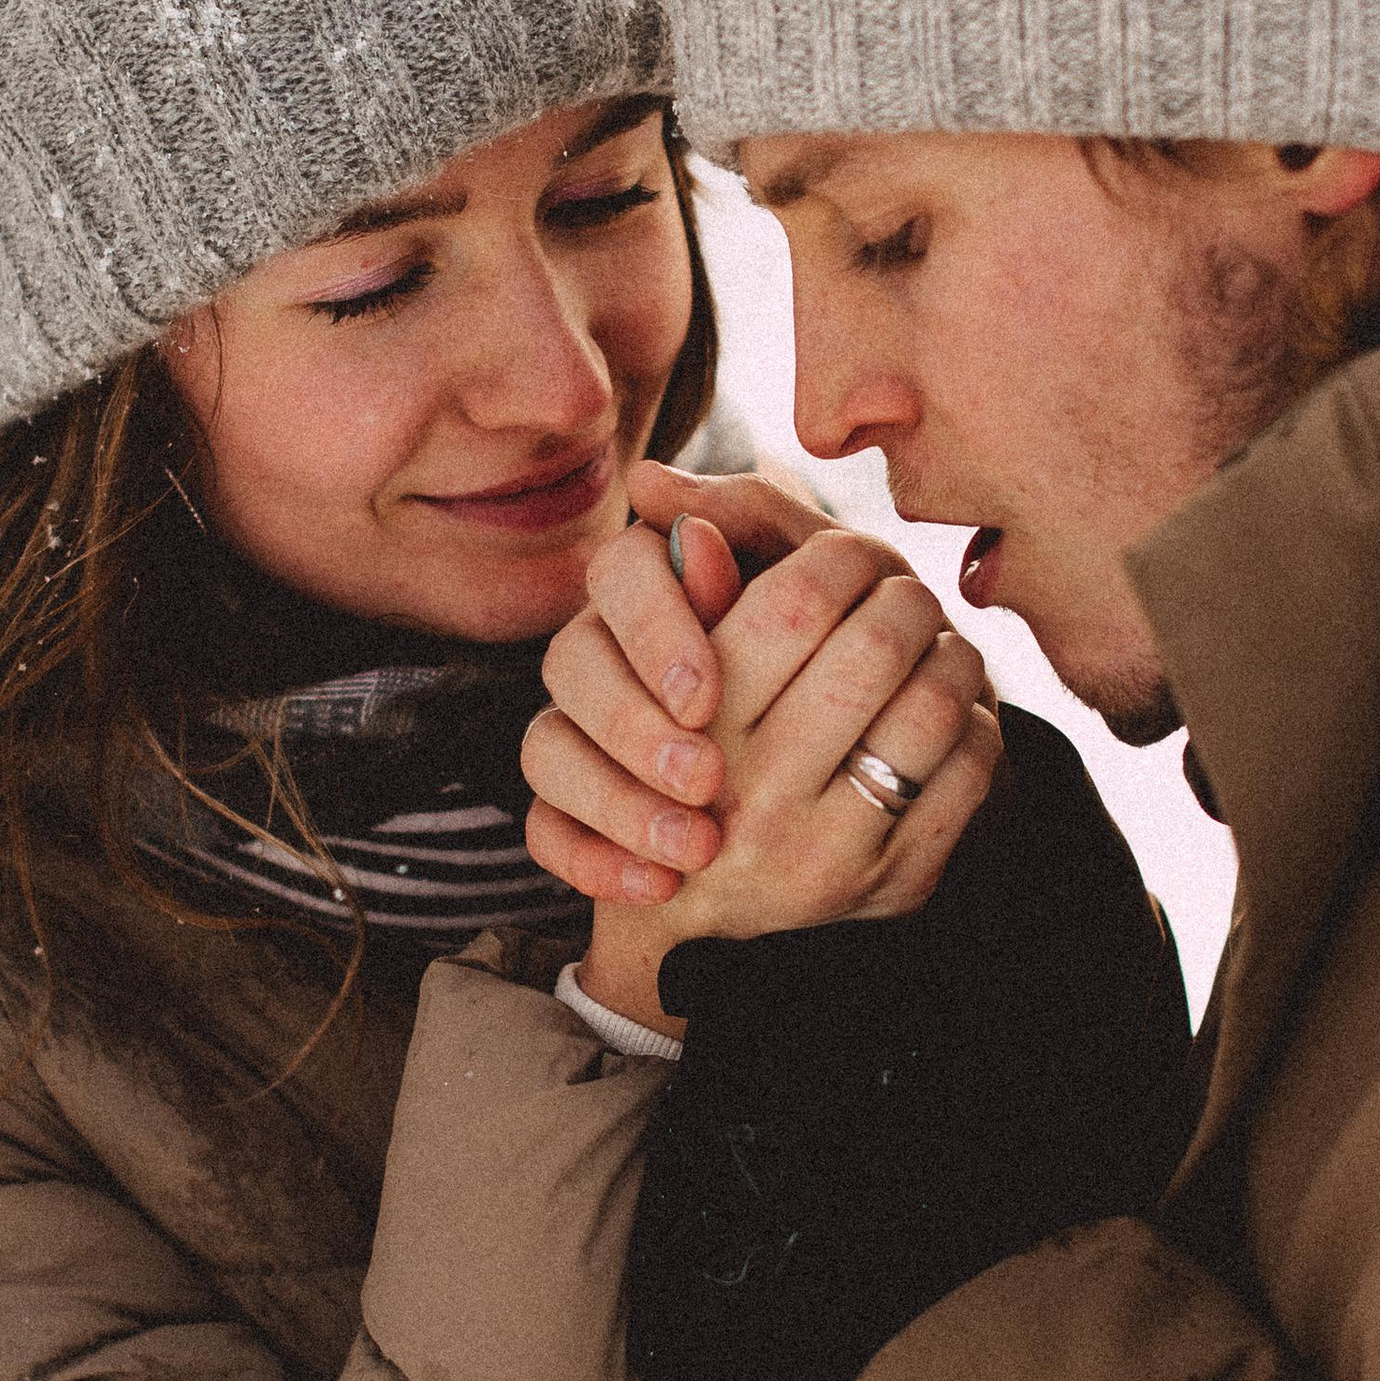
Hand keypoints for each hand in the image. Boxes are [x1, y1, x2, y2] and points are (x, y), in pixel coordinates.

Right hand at [523, 465, 832, 907]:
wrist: (833, 789)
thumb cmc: (834, 654)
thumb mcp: (818, 589)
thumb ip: (762, 528)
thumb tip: (662, 491)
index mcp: (651, 586)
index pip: (620, 571)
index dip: (657, 633)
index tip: (709, 697)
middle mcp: (605, 653)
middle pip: (570, 663)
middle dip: (638, 730)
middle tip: (710, 781)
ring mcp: (586, 734)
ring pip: (546, 752)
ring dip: (621, 803)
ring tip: (696, 847)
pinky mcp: (578, 812)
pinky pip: (545, 833)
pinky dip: (593, 863)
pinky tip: (658, 889)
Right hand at [528, 470, 1000, 1030]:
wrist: (711, 918)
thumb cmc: (700, 739)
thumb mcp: (675, 648)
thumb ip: (681, 560)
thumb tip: (658, 485)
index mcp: (693, 721)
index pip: (800, 601)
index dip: (842, 557)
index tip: (850, 555)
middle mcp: (749, 793)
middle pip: (878, 644)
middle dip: (907, 599)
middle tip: (906, 594)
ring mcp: (824, 850)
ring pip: (934, 704)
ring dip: (953, 654)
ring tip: (938, 643)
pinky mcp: (892, 885)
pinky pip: (971, 769)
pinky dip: (974, 723)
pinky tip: (950, 713)